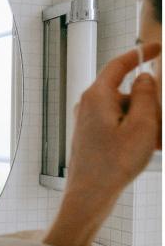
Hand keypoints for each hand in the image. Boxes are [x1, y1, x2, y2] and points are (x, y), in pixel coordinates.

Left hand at [66, 42, 160, 200]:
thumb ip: (146, 94)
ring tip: (153, 146)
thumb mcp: (142, 124)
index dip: (140, 53)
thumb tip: (144, 78)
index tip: (157, 48)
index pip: (120, 64)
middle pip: (128, 93)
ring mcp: (88, 123)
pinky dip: (133, 135)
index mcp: (97, 96)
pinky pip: (118, 128)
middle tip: (159, 127)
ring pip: (126, 113)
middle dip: (149, 107)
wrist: (89, 198)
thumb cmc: (112, 166)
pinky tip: (145, 151)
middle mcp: (89, 106)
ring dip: (144, 125)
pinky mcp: (91, 138)